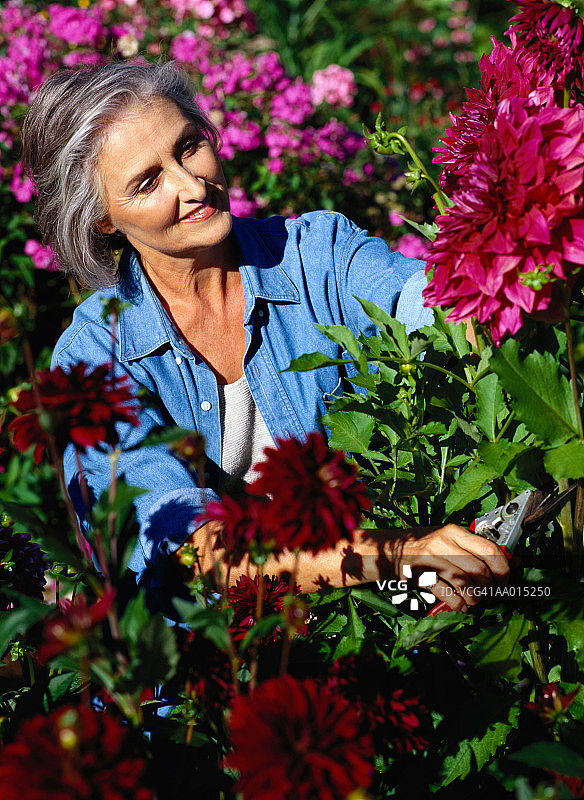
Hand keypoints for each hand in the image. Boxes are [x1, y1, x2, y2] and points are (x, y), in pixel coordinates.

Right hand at [391, 524, 509, 611]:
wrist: (389, 550)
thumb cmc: (423, 545)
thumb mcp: (449, 539)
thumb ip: (476, 548)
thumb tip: (512, 559)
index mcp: (454, 532)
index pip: (490, 550)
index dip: (503, 569)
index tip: (504, 580)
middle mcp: (443, 543)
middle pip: (479, 570)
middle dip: (489, 588)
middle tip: (488, 593)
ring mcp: (431, 560)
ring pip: (465, 584)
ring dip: (474, 597)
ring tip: (473, 600)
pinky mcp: (422, 577)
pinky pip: (447, 595)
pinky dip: (458, 604)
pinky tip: (459, 605)